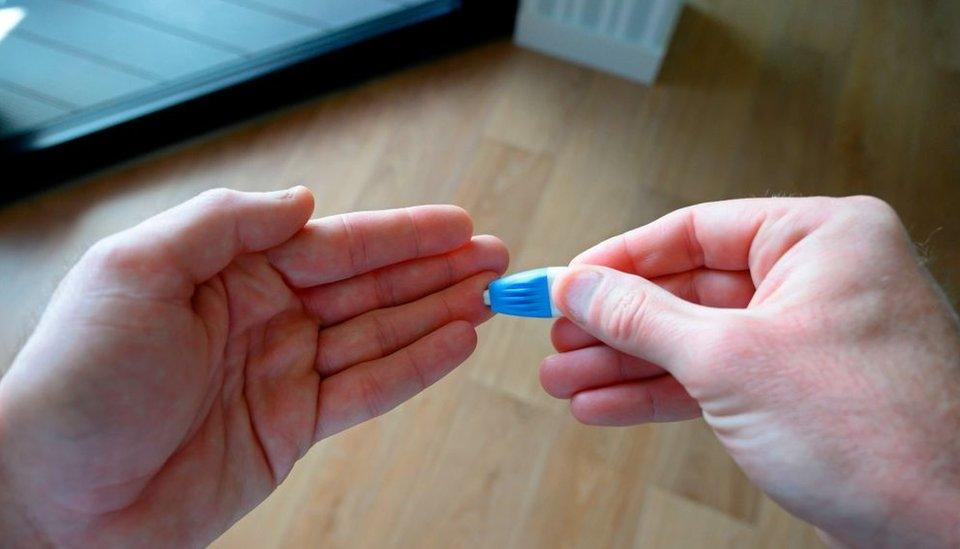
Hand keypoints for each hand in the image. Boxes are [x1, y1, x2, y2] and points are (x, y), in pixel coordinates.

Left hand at [0, 188, 506, 545]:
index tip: (457, 222)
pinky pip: (367, 391)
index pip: (334, 244)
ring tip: (492, 296)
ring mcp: (283, 373)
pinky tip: (456, 344)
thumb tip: (305, 203)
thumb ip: (227, 223)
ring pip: (379, 335)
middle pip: (369, 287)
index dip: (400, 233)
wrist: (56, 497)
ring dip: (437, 314)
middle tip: (496, 256)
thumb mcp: (138, 269)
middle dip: (435, 270)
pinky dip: (415, 368)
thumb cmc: (79, 378)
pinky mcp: (292, 428)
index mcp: (229, 272)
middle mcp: (264, 317)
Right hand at [541, 196, 959, 545]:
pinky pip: (715, 378)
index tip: (567, 279)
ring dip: (627, 364)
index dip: (621, 258)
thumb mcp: (731, 360)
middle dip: (617, 322)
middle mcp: (818, 278)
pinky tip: (606, 405)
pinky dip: (661, 394)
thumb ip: (644, 317)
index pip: (695, 230)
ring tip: (566, 379)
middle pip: (688, 288)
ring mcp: (809, 337)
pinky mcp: (801, 390)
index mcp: (821, 238)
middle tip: (558, 337)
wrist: (946, 528)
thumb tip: (580, 287)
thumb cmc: (879, 432)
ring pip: (696, 339)